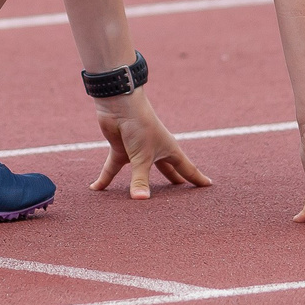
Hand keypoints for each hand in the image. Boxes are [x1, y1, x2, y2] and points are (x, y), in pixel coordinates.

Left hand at [89, 94, 212, 199]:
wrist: (120, 104)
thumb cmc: (139, 126)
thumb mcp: (142, 157)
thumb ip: (141, 180)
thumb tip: (141, 200)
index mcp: (168, 150)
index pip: (187, 168)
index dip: (197, 178)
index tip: (208, 185)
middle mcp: (155, 150)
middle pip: (166, 169)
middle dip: (173, 179)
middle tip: (181, 190)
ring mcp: (136, 150)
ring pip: (139, 171)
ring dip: (140, 182)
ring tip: (143, 197)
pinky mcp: (120, 149)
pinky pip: (112, 168)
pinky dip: (105, 178)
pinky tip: (96, 188)